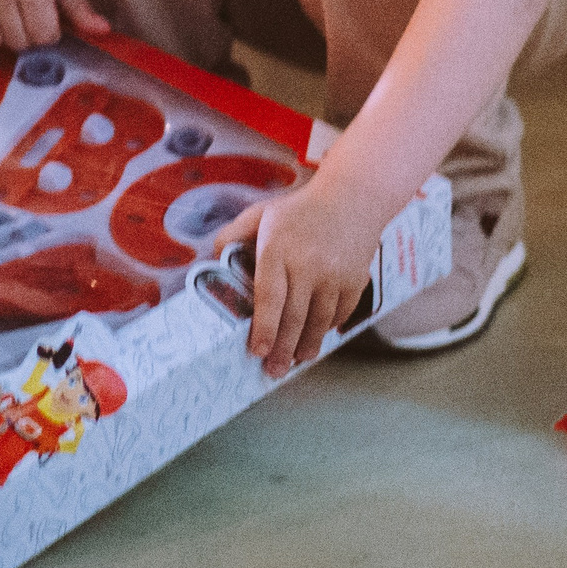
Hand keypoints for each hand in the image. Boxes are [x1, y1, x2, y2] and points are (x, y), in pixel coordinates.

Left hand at [212, 178, 385, 377]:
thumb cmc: (299, 209)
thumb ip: (232, 235)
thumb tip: (212, 262)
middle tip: (273, 370)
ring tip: (295, 361)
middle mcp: (307, 264)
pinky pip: (339, 314)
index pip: (269, 297)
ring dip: (306, 346)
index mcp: (277, 248)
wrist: (352, 197)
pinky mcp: (355, 280)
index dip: (263, 328)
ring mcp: (334, 274)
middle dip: (282, 349)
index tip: (256, 350)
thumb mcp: (261, 213)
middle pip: (293, 317)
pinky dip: (327, 329)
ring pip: (318, 322)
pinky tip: (316, 336)